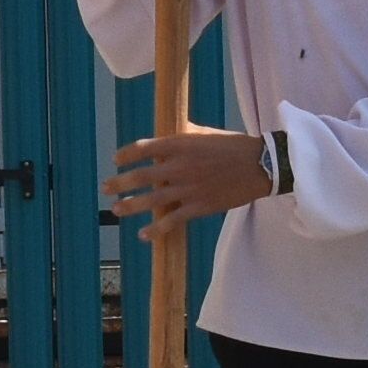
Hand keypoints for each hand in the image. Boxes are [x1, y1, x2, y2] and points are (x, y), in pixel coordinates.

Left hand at [107, 125, 271, 224]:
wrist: (262, 164)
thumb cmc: (234, 146)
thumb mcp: (206, 134)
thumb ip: (182, 135)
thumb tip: (164, 138)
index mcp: (181, 143)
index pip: (144, 148)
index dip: (126, 154)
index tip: (116, 160)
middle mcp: (181, 165)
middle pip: (141, 175)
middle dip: (119, 182)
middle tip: (105, 187)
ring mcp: (189, 188)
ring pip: (152, 200)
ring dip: (130, 205)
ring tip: (116, 209)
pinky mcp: (201, 206)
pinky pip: (172, 219)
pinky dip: (156, 229)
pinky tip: (144, 234)